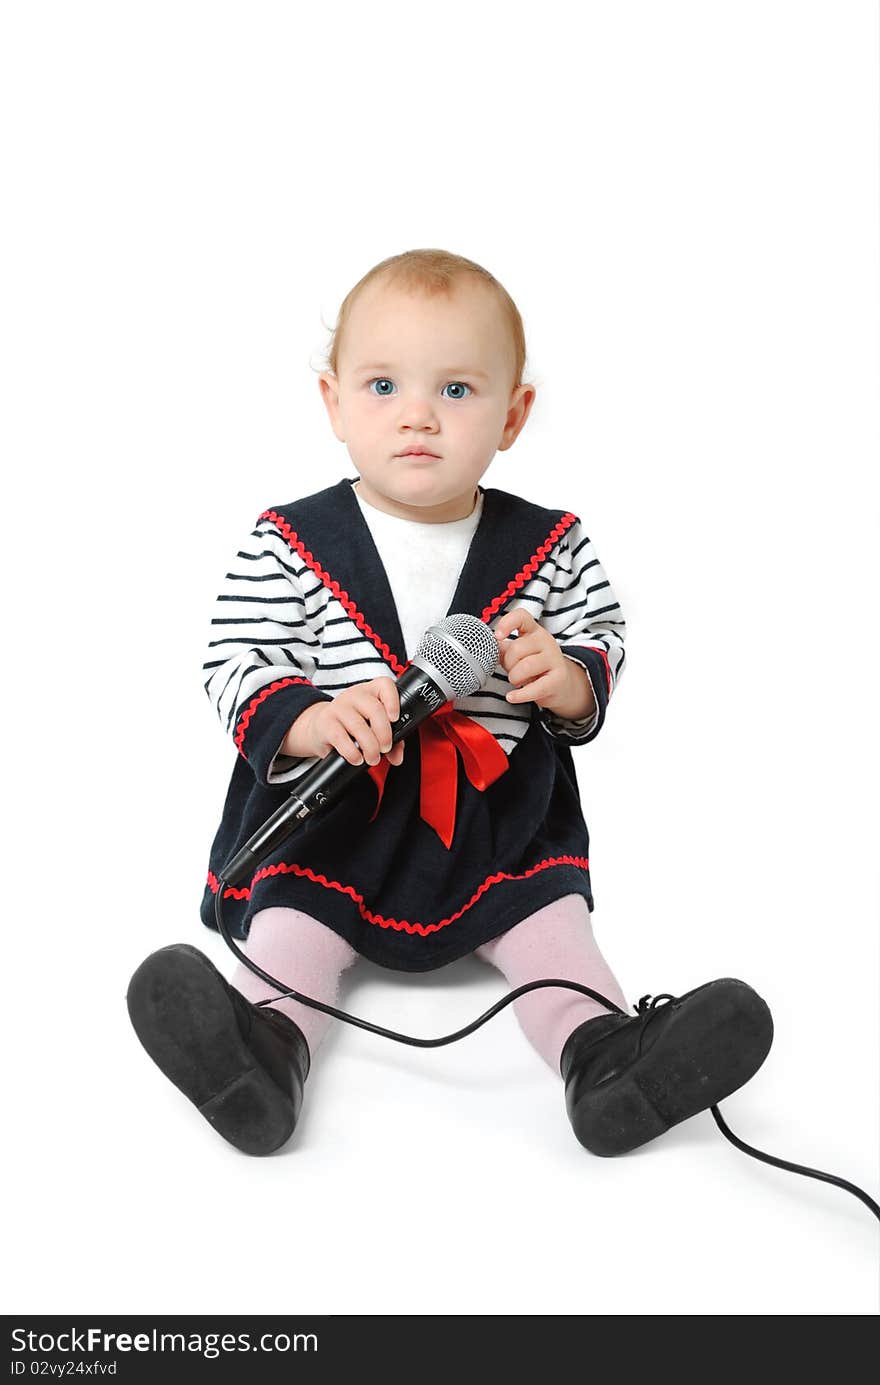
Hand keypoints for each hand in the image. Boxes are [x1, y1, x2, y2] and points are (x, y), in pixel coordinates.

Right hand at [282, 678, 404, 766]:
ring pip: (359, 726)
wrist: (320, 726)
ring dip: (370, 747)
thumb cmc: (352, 725)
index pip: (384, 685)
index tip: (395, 719)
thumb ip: (391, 739)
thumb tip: (397, 756)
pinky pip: (340, 737)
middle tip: (385, 748)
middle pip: (374, 709)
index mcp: (370, 691)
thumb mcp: (373, 727)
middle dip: (384, 733)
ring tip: (373, 758)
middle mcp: (354, 695)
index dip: (393, 701)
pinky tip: (357, 758)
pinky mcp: (326, 723)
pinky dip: (352, 752)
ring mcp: (338, 707)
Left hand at [492, 608, 595, 719]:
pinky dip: (520, 695)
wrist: (559, 685)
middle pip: (517, 648)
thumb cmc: (533, 667)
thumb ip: (503, 648)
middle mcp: (546, 641)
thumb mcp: (518, 654)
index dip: (507, 623)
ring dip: (514, 678)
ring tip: (518, 681)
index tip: (497, 636)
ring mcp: (554, 659)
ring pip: (524, 667)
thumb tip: (489, 646)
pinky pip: (535, 688)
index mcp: (533, 631)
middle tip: (512, 670)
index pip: (521, 616)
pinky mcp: (559, 678)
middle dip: (508, 664)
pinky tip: (512, 696)